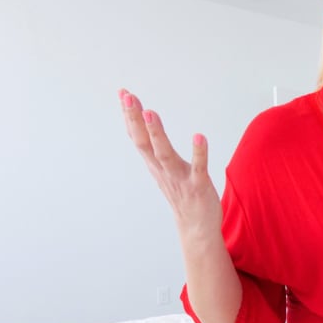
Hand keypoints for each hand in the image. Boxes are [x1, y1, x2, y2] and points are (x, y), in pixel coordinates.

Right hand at [118, 89, 220, 241]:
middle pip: (144, 143)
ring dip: (157, 134)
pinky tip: (199, 137)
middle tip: (128, 96)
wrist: (197, 229)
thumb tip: (145, 127)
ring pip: (165, 155)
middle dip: (135, 119)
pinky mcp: (199, 186)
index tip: (123, 93)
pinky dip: (199, 153)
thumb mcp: (163, 169)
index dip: (129, 116)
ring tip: (149, 112)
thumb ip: (154, 149)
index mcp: (155, 165)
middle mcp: (163, 171)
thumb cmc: (182, 195)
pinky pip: (198, 168)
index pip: (138, 137)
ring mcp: (180, 179)